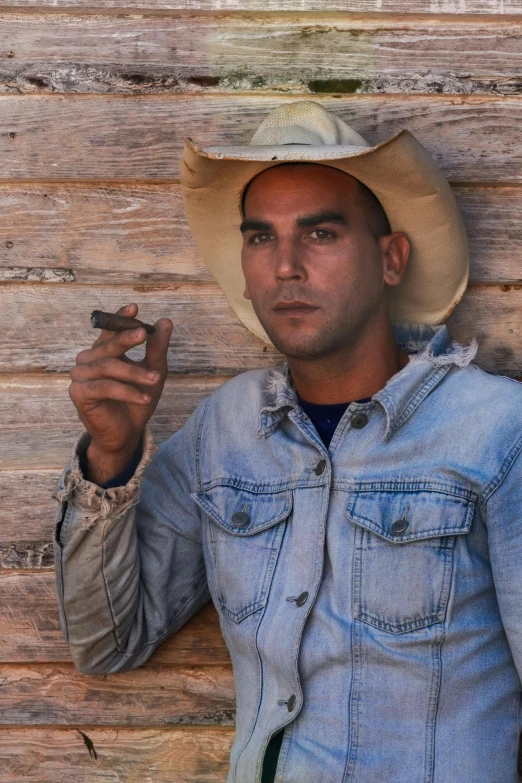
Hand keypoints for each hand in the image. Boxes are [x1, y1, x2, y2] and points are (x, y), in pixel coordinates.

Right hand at [69, 304, 172, 477]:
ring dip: (134, 373)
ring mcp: (80, 376)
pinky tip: (144, 398)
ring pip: (108, 366)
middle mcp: (88, 360)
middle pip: (108, 345)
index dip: (120, 318)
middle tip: (144, 333)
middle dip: (127, 339)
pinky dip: (127, 391)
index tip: (135, 308)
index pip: (110, 330)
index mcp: (103, 351)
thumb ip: (157, 348)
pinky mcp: (79, 393)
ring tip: (156, 381)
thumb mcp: (153, 372)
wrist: (127, 433)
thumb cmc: (137, 400)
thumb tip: (165, 322)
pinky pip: (104, 387)